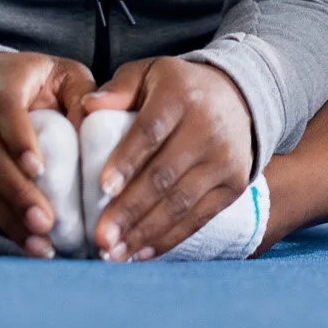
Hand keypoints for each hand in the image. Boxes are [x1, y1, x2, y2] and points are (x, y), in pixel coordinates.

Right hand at [0, 50, 94, 257]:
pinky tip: (19, 239)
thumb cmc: (30, 80)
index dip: (19, 139)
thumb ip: (82, 96)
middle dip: (17, 193)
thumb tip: (94, 131)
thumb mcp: (60, 73)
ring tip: (39, 244)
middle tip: (46, 223)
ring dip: (6, 218)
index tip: (40, 170)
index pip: (5, 107)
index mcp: (3, 79)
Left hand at [83, 56, 254, 261]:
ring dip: (145, 232)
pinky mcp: (234, 185)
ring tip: (114, 253)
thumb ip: (119, 88)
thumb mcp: (151, 73)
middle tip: (101, 237)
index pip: (151, 131)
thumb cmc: (179, 89)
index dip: (127, 160)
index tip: (103, 188)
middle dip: (130, 210)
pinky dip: (169, 238)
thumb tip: (87, 106)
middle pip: (164, 176)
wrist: (240, 96)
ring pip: (181, 203)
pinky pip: (199, 217)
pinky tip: (141, 253)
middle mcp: (207, 129)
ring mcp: (224, 160)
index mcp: (181, 97)